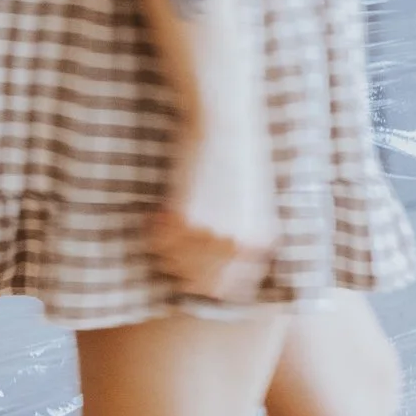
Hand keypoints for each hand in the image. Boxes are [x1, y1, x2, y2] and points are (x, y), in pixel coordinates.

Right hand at [146, 114, 275, 305]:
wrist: (226, 124)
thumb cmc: (241, 160)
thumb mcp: (256, 208)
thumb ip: (243, 243)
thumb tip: (219, 280)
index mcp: (260, 245)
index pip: (231, 291)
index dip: (209, 282)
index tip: (195, 271)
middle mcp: (238, 247)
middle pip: (201, 285)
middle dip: (185, 268)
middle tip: (177, 246)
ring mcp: (211, 236)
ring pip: (175, 267)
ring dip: (168, 250)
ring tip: (170, 224)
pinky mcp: (185, 219)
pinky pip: (159, 245)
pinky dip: (155, 232)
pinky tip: (161, 213)